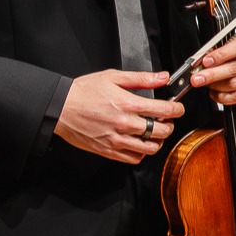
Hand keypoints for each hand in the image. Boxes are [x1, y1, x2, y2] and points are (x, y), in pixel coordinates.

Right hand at [55, 68, 184, 163]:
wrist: (58, 107)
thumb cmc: (83, 91)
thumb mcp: (112, 77)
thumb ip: (141, 78)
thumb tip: (163, 77)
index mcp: (127, 104)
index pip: (165, 110)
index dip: (177, 109)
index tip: (177, 109)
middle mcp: (124, 123)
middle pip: (162, 131)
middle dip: (169, 125)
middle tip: (164, 120)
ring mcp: (116, 139)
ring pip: (151, 148)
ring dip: (157, 141)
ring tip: (153, 132)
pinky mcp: (108, 150)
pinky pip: (134, 158)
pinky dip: (141, 153)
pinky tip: (138, 142)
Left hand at [188, 33, 235, 106]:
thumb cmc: (234, 56)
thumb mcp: (224, 48)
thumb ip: (214, 54)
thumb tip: (199, 65)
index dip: (222, 54)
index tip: (206, 61)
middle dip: (213, 74)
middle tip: (197, 78)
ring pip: (235, 84)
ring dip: (216, 86)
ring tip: (207, 84)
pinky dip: (223, 97)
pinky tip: (215, 93)